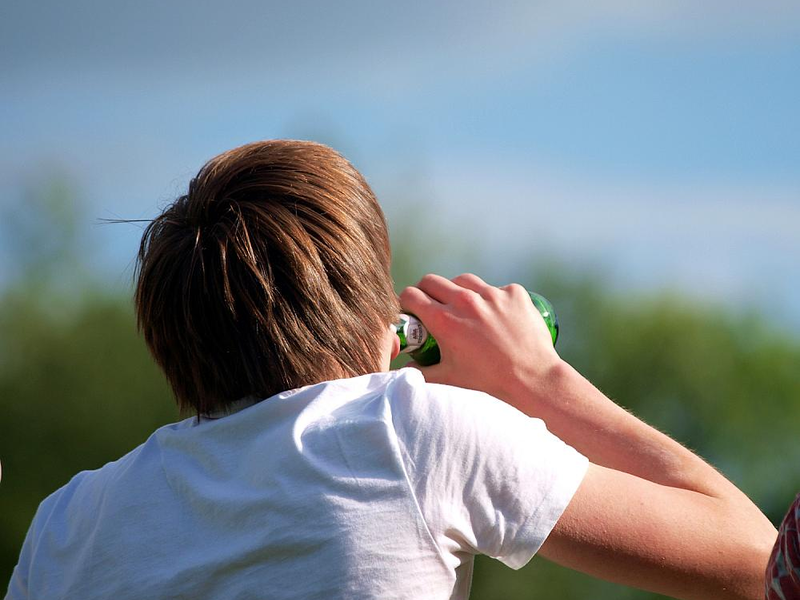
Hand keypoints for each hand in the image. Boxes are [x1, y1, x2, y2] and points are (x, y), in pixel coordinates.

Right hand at [399, 273, 560, 404]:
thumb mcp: (448, 379)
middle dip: (426, 292)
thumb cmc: (488, 383)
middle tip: (432, 307)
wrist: (533, 381)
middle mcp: (465, 301)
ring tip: (464, 309)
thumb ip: (420, 373)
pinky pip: (495, 288)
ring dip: (457, 291)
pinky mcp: (514, 293)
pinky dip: (491, 299)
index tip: (411, 311)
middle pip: (432, 281)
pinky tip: (495, 316)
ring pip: (463, 280)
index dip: (406, 303)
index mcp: (444, 320)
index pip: (411, 295)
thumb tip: (406, 367)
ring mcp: (492, 294)